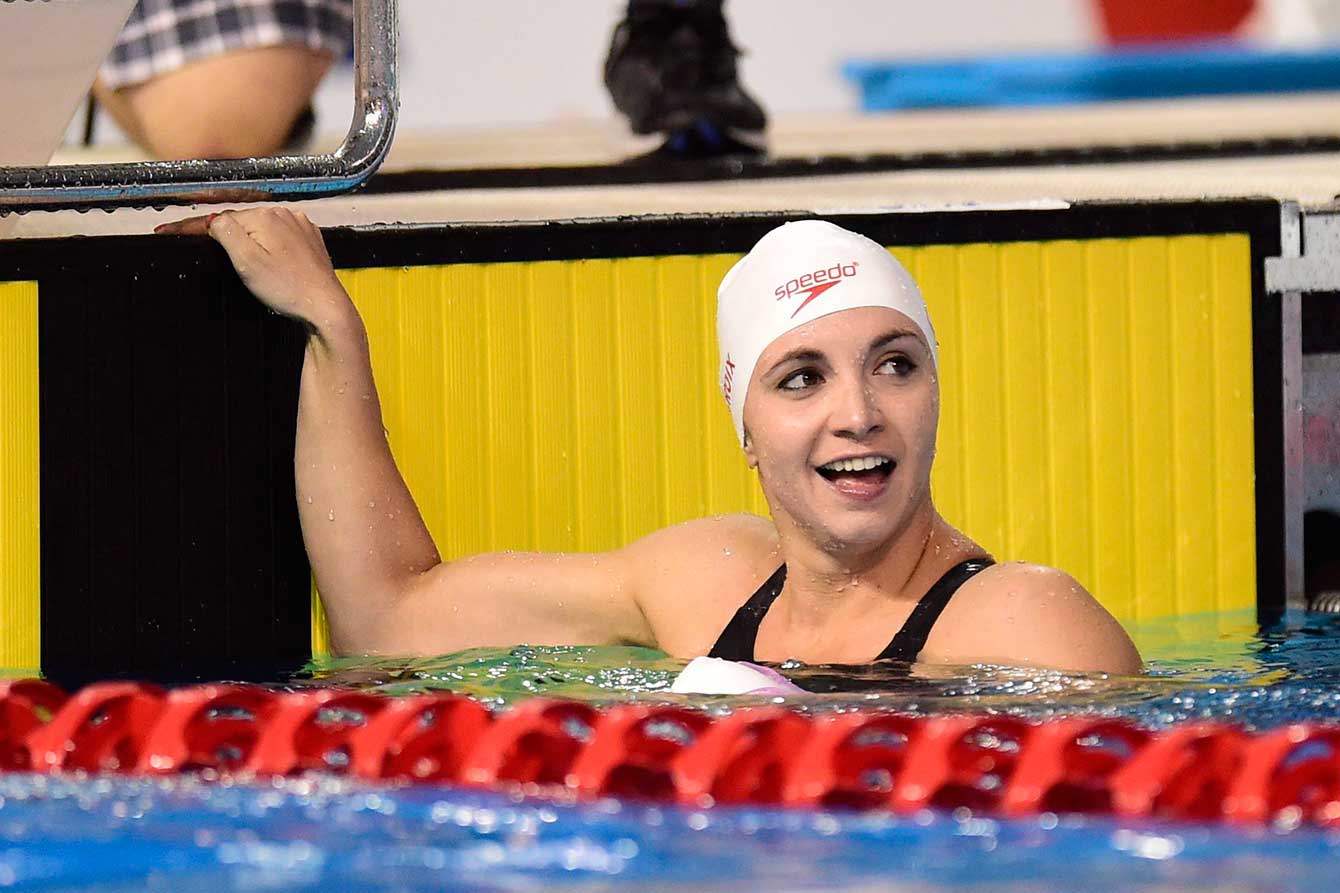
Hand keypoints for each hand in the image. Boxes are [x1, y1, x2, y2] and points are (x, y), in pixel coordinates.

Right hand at [156, 208, 350, 330]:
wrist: (325, 307)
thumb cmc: (289, 289)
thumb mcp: (246, 260)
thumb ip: (225, 232)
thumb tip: (214, 220)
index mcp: (265, 216)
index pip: (218, 219)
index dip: (190, 227)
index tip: (165, 231)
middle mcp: (285, 215)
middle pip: (239, 222)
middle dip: (219, 233)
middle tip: (191, 241)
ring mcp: (300, 227)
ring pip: (260, 229)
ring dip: (246, 239)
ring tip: (233, 257)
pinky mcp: (310, 242)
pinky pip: (280, 238)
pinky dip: (268, 245)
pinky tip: (267, 260)